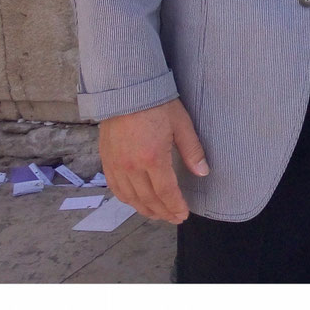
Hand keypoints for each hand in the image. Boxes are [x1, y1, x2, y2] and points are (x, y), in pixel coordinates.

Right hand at [98, 98, 208, 222]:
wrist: (126, 90)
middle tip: (174, 218)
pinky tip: (136, 202)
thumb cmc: (157, 105)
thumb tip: (203, 172)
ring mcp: (116, 165)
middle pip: (148, 199)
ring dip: (145, 209)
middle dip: (163, 212)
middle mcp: (131, 166)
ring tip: (158, 214)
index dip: (175, 206)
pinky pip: (115, 188)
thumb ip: (192, 151)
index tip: (183, 214)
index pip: (166, 192)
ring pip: (130, 197)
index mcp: (152, 158)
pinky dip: (126, 199)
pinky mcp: (106, 161)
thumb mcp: (182, 125)